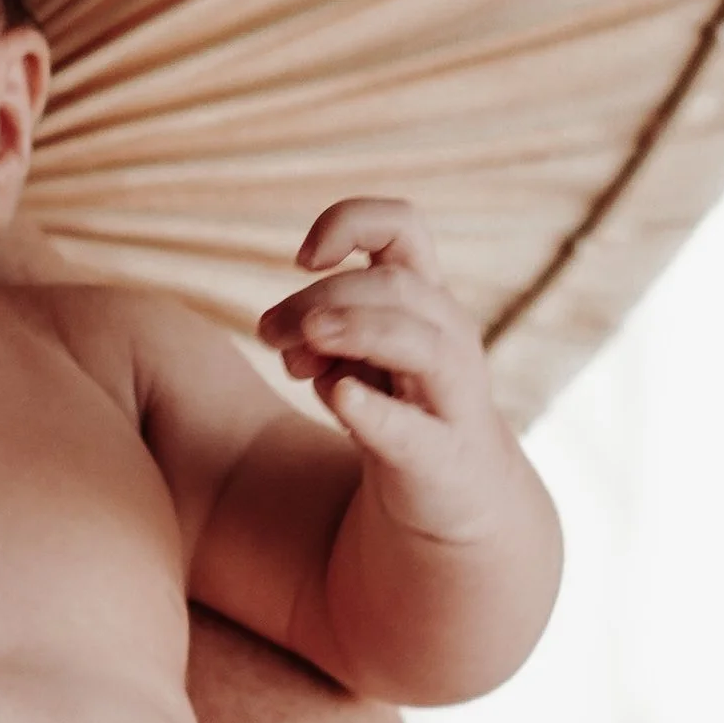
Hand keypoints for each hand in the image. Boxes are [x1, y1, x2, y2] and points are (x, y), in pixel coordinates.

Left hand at [256, 199, 518, 545]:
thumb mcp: (355, 359)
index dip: (351, 222)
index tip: (304, 259)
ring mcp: (453, 396)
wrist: (455, 500)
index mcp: (426, 301)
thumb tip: (291, 338)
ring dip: (357, 330)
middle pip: (394, 285)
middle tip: (269, 333)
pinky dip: (374, 411)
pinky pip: (410, 430)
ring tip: (307, 341)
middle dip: (321, 298)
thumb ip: (322, 336)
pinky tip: (343, 396)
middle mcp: (449, 336)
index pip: (402, 227)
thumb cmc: (396, 411)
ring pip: (420, 342)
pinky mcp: (441, 458)